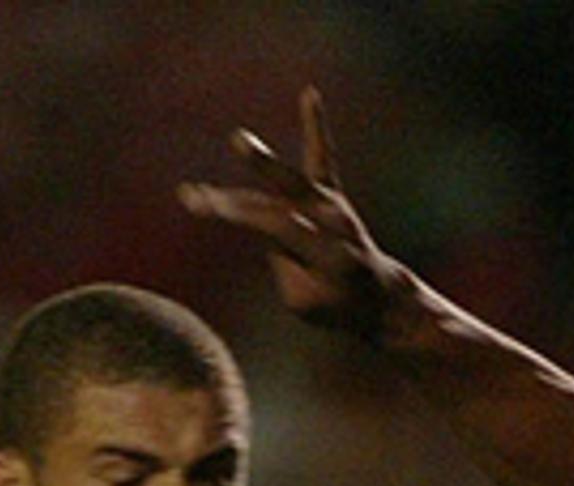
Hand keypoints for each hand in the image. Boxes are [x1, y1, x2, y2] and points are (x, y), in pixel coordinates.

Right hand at [179, 90, 425, 345]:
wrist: (379, 297)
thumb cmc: (335, 303)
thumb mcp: (304, 300)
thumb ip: (283, 260)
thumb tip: (265, 221)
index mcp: (327, 255)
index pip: (271, 226)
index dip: (233, 212)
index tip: (194, 201)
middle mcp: (332, 223)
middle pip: (282, 203)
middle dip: (243, 196)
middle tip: (209, 187)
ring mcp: (333, 205)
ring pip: (297, 179)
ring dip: (264, 165)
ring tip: (239, 141)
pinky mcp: (332, 194)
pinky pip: (321, 158)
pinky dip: (315, 127)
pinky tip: (310, 95)